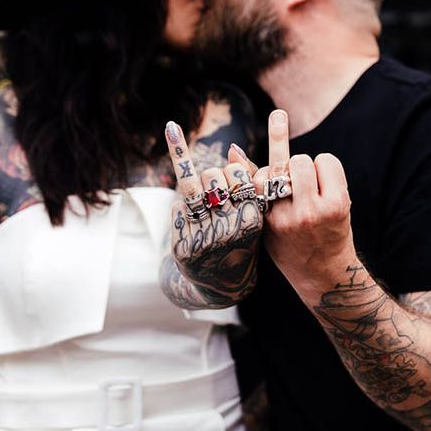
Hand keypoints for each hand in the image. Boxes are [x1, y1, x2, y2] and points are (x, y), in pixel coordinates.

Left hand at [164, 120, 262, 301]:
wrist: (221, 284)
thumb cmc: (239, 238)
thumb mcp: (251, 211)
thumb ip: (245, 179)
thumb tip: (231, 147)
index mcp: (252, 218)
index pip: (236, 172)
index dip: (231, 171)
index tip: (233, 181)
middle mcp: (230, 230)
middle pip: (212, 175)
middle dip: (211, 177)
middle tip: (214, 193)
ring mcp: (205, 238)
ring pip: (193, 185)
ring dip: (195, 184)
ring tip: (202, 197)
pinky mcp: (184, 246)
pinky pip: (178, 206)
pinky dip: (182, 206)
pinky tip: (178, 163)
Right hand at [255, 110, 354, 294]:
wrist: (325, 274)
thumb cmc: (290, 245)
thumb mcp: (264, 223)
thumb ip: (252, 188)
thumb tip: (233, 150)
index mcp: (266, 221)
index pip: (257, 178)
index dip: (263, 167)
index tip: (275, 127)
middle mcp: (288, 216)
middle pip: (280, 164)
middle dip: (286, 168)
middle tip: (295, 186)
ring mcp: (314, 209)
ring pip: (302, 160)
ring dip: (306, 167)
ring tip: (311, 186)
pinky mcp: (338, 203)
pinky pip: (327, 161)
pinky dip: (326, 166)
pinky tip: (326, 184)